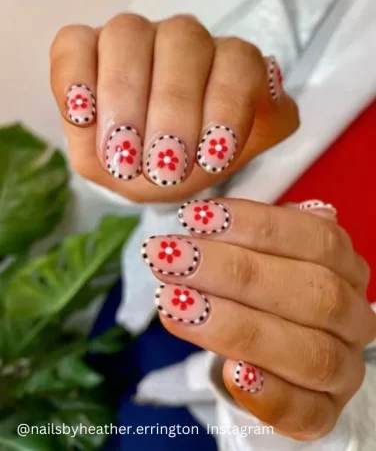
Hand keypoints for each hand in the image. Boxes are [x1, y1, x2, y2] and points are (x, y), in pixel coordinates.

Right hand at [50, 13, 297, 202]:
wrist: (155, 167)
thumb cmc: (198, 158)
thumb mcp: (241, 151)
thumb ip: (266, 126)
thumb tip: (271, 93)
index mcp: (226, 60)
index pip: (237, 61)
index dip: (226, 104)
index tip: (212, 157)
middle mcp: (182, 41)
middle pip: (182, 43)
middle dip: (173, 109)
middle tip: (165, 167)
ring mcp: (131, 39)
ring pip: (127, 35)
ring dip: (125, 98)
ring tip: (124, 159)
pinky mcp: (83, 50)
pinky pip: (72, 45)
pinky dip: (73, 76)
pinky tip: (82, 116)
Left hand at [141, 198, 374, 439]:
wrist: (267, 353)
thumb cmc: (258, 293)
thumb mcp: (256, 254)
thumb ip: (246, 236)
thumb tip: (214, 216)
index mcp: (345, 269)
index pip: (318, 239)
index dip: (256, 226)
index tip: (194, 218)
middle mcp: (353, 318)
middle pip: (314, 293)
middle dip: (235, 272)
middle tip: (171, 258)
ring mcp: (344, 370)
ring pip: (310, 353)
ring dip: (237, 327)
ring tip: (174, 303)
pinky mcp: (322, 414)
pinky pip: (307, 413)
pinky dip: (268, 394)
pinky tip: (228, 370)